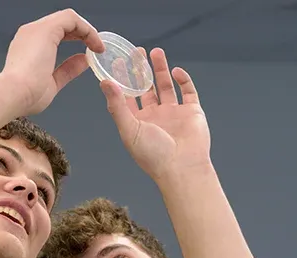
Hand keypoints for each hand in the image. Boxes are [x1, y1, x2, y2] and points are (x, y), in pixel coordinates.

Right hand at [2, 9, 104, 115]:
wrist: (13, 95)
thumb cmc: (26, 96)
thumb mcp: (52, 83)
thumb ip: (67, 70)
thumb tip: (82, 61)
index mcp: (28, 48)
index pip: (54, 36)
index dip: (73, 40)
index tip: (87, 54)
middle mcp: (31, 34)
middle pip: (61, 24)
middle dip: (81, 33)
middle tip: (96, 47)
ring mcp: (37, 29)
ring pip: (67, 19)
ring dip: (86, 30)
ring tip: (98, 46)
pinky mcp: (46, 29)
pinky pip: (71, 19)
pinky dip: (86, 29)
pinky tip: (94, 44)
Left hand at [102, 48, 210, 181]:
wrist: (182, 167)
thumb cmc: (153, 154)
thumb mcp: (129, 129)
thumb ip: (117, 105)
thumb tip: (105, 82)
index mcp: (137, 122)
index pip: (127, 96)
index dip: (122, 79)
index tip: (118, 61)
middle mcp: (154, 117)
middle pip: (146, 88)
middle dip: (142, 70)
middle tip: (137, 51)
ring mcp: (173, 113)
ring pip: (166, 86)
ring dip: (161, 69)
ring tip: (155, 52)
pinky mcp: (191, 112)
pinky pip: (188, 91)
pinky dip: (183, 80)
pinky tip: (176, 71)